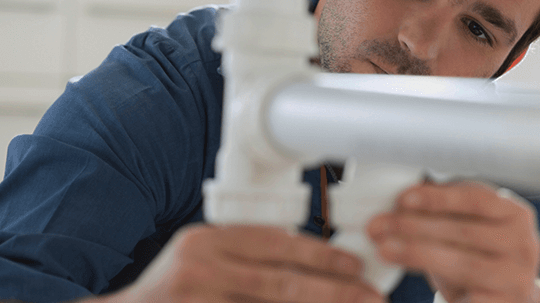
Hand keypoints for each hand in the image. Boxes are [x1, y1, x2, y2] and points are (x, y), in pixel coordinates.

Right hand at [96, 223, 383, 302]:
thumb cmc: (169, 293)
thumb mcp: (200, 260)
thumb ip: (244, 257)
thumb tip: (306, 261)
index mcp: (205, 241)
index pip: (275, 243)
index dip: (320, 256)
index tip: (355, 267)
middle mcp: (199, 267)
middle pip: (280, 282)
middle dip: (332, 291)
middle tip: (370, 297)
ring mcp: (196, 298)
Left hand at [367, 182, 539, 302]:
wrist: (508, 301)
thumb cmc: (480, 260)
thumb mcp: (468, 231)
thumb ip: (445, 213)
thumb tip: (400, 197)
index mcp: (516, 215)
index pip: (477, 199)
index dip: (439, 197)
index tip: (404, 197)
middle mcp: (525, 245)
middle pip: (465, 231)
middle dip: (416, 226)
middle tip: (379, 224)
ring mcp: (518, 278)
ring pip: (462, 263)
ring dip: (417, 253)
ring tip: (385, 248)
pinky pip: (464, 294)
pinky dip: (435, 283)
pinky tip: (406, 274)